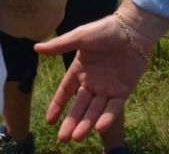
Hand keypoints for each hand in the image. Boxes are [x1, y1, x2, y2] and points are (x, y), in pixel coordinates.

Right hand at [36, 13, 150, 141]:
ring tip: (77, 138)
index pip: (65, 92)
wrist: (132, 29)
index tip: (49, 121)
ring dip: (86, 124)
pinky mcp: (123, 90)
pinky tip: (99, 128)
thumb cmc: (104, 30)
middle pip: (79, 106)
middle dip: (71, 122)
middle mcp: (92, 82)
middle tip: (62, 139)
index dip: (57, 106)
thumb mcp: (79, 37)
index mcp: (80, 70)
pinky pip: (114, 108)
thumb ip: (59, 46)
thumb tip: (36, 48)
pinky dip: (107, 118)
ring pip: (95, 110)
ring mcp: (108, 88)